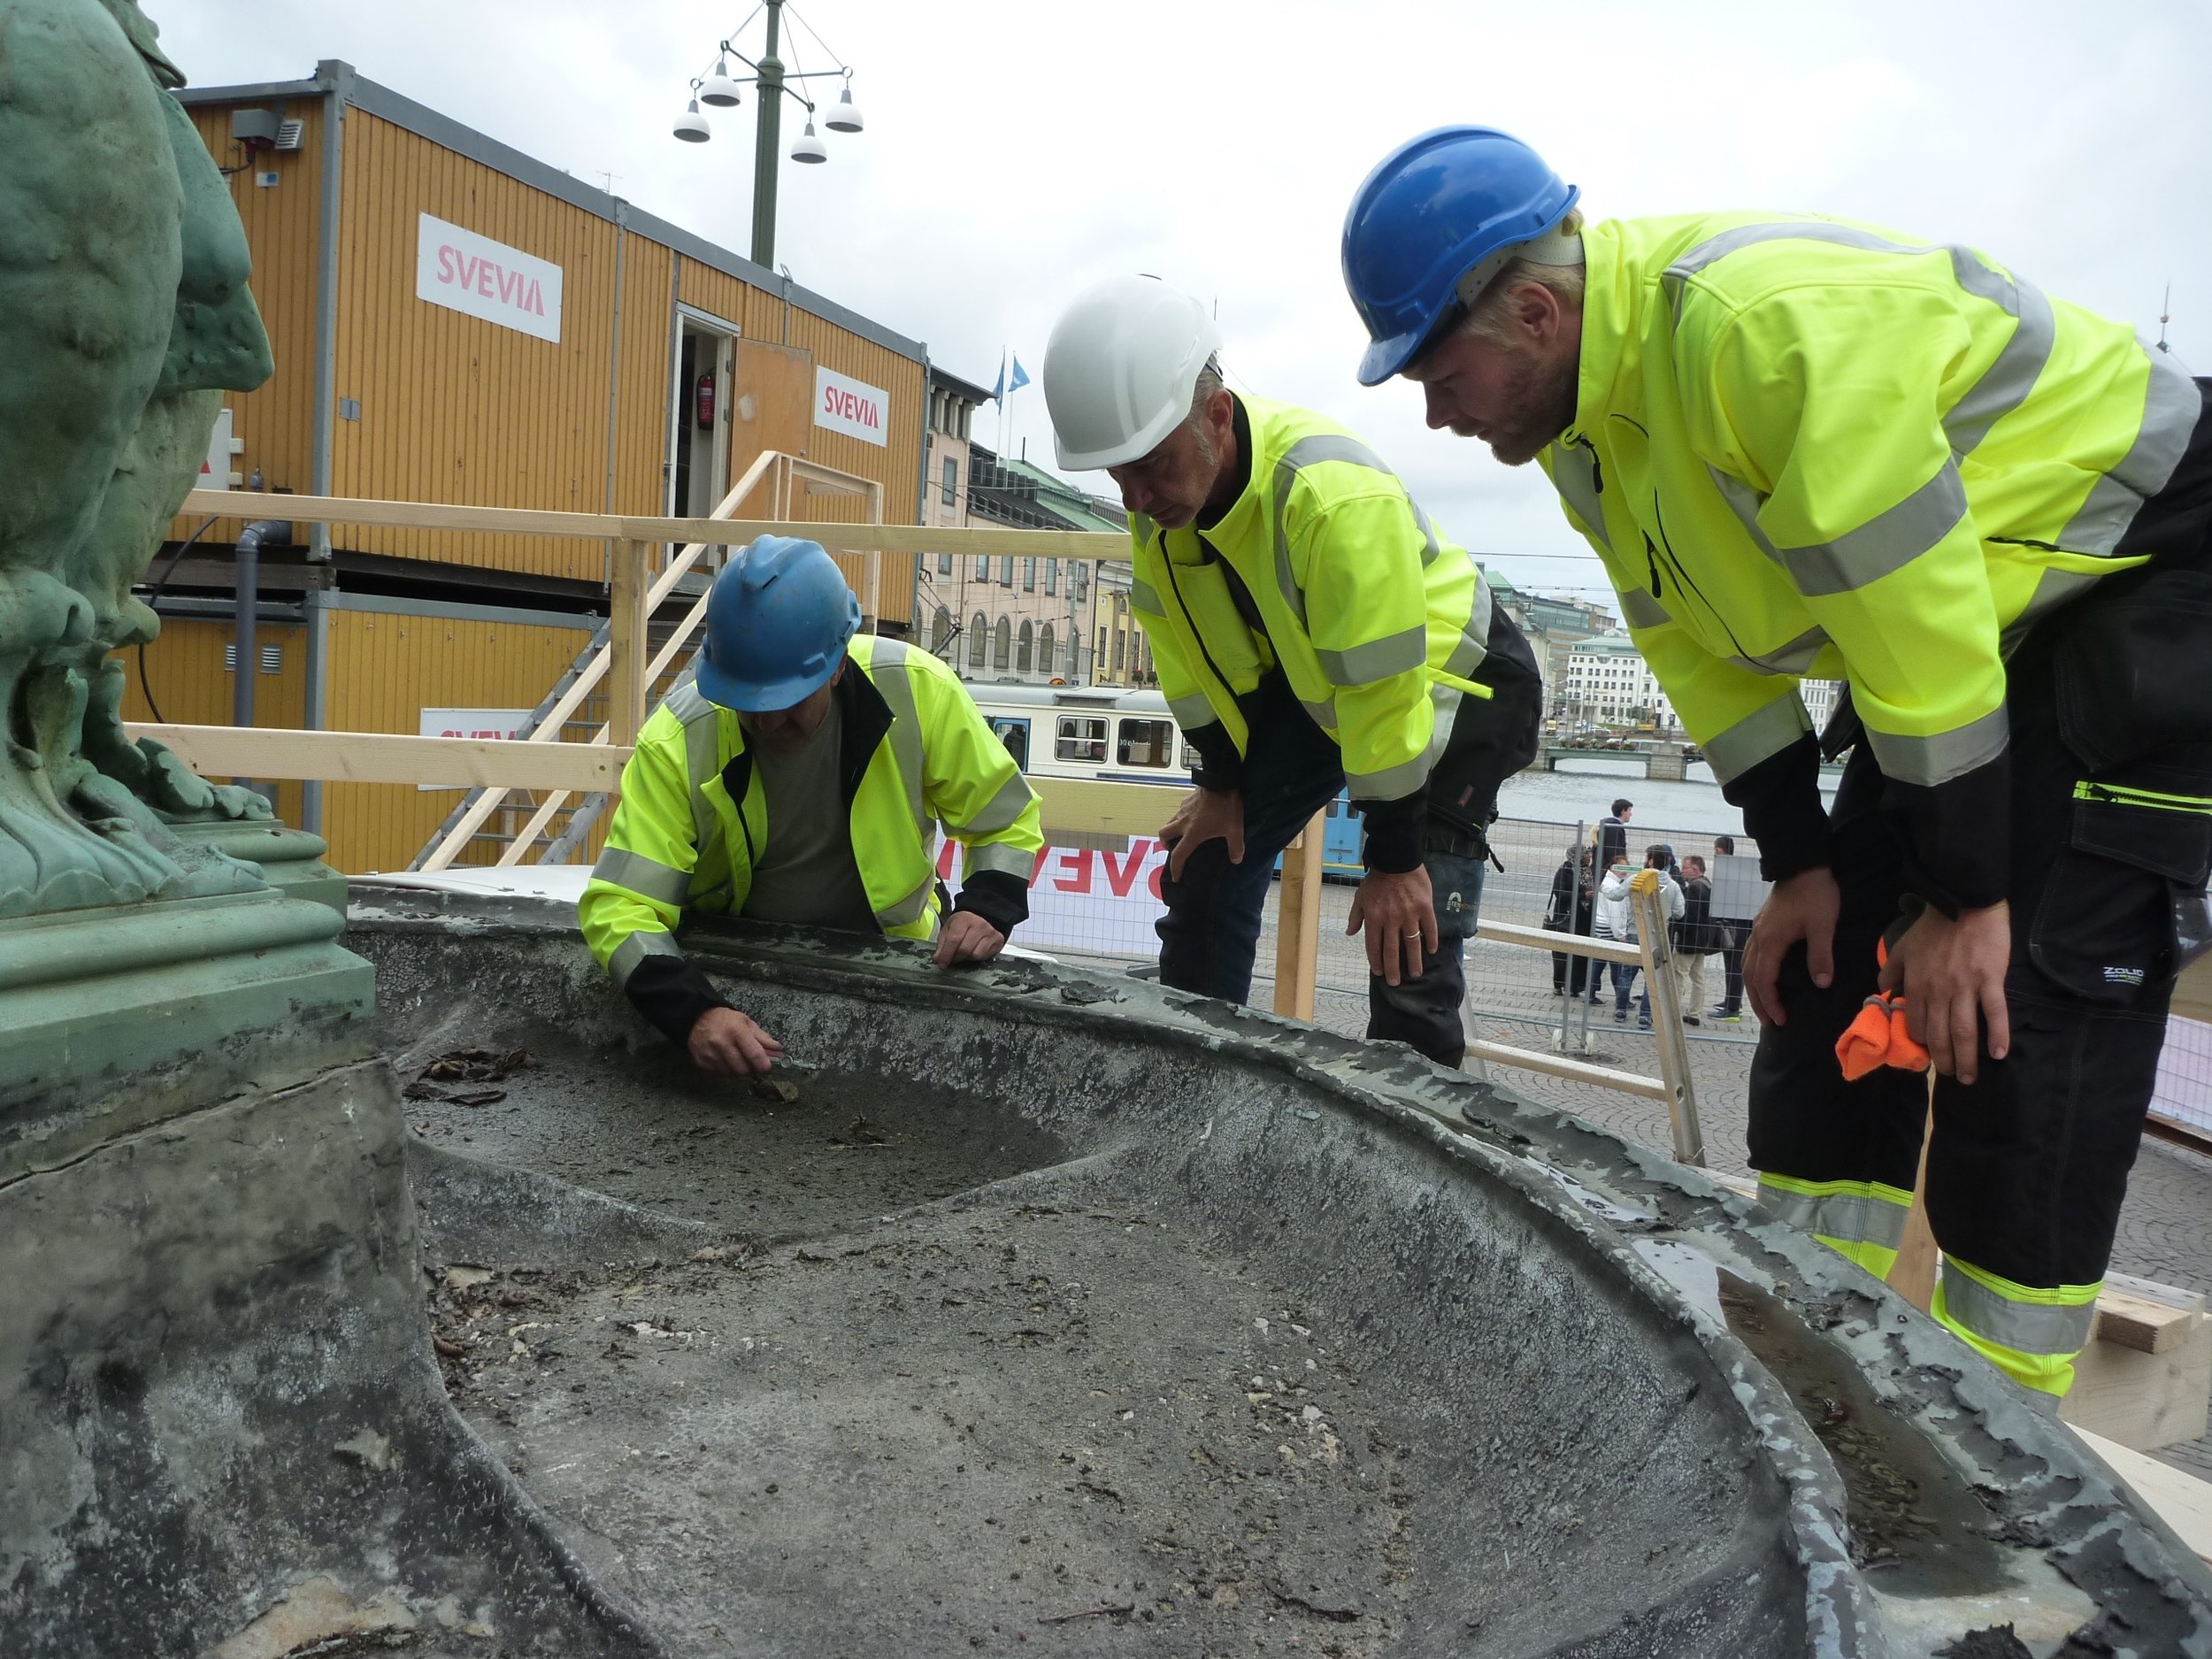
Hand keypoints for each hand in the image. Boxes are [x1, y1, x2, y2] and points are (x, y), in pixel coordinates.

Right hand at [687, 1006, 784, 1077]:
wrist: (696, 1019)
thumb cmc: (725, 1020)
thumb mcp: (746, 1022)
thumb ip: (763, 1038)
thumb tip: (778, 1050)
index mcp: (736, 1030)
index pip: (754, 1055)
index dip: (764, 1065)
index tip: (768, 1067)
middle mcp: (722, 1043)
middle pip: (743, 1069)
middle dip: (751, 1069)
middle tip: (752, 1062)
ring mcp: (710, 1054)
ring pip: (732, 1074)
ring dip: (738, 1070)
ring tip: (737, 1058)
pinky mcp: (702, 1062)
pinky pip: (720, 1074)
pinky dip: (726, 1070)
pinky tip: (725, 1060)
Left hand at [934, 909, 1006, 967]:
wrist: (981, 917)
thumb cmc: (963, 923)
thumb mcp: (949, 928)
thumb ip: (942, 944)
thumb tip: (938, 959)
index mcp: (964, 919)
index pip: (954, 939)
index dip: (946, 954)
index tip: (941, 963)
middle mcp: (979, 924)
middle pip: (965, 949)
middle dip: (956, 958)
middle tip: (952, 958)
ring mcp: (990, 932)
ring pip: (975, 955)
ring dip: (966, 958)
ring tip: (963, 954)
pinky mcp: (998, 940)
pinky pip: (985, 956)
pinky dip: (976, 958)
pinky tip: (973, 952)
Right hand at [1163, 787, 1244, 881]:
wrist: (1221, 780)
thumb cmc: (1226, 807)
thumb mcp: (1235, 829)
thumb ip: (1235, 847)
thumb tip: (1236, 860)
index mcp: (1192, 833)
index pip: (1178, 855)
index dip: (1175, 868)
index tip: (1176, 877)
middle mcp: (1183, 823)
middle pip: (1163, 835)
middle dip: (1165, 844)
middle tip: (1174, 848)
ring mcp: (1183, 809)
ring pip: (1169, 822)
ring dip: (1172, 830)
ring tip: (1182, 834)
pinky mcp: (1186, 799)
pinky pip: (1179, 811)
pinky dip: (1181, 818)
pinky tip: (1193, 817)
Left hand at [1348, 865, 1437, 986]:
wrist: (1396, 859)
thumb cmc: (1376, 880)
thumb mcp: (1360, 897)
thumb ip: (1356, 917)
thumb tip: (1350, 933)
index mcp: (1374, 919)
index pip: (1374, 947)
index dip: (1376, 962)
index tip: (1380, 973)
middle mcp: (1391, 920)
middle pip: (1392, 951)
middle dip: (1393, 969)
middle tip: (1396, 983)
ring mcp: (1409, 915)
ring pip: (1412, 944)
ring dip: (1414, 961)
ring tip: (1416, 974)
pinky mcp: (1425, 908)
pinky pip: (1429, 929)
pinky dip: (1430, 941)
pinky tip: (1431, 951)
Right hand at [1744, 867, 1839, 1026]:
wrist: (1803, 864)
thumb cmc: (1815, 894)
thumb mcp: (1823, 925)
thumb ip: (1821, 955)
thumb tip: (1821, 984)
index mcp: (1771, 941)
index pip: (1764, 979)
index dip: (1771, 1002)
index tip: (1781, 1019)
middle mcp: (1759, 938)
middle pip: (1750, 976)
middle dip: (1759, 1000)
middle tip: (1769, 1021)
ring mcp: (1759, 930)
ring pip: (1748, 965)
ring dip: (1754, 987)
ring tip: (1764, 1003)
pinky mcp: (1764, 924)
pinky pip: (1752, 954)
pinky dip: (1755, 971)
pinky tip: (1764, 975)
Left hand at [1880, 902, 2011, 1083]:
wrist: (1964, 902)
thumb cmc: (1933, 926)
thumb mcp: (1903, 948)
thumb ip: (1891, 971)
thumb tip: (1882, 991)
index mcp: (1916, 984)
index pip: (1915, 1024)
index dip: (1920, 1042)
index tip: (1927, 1055)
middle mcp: (1938, 991)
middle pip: (1939, 1034)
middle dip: (1943, 1060)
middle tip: (1950, 1075)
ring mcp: (1966, 987)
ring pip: (1964, 1031)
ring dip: (1966, 1058)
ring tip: (1968, 1077)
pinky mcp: (1991, 980)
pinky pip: (1995, 1012)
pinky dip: (1997, 1035)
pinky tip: (1999, 1054)